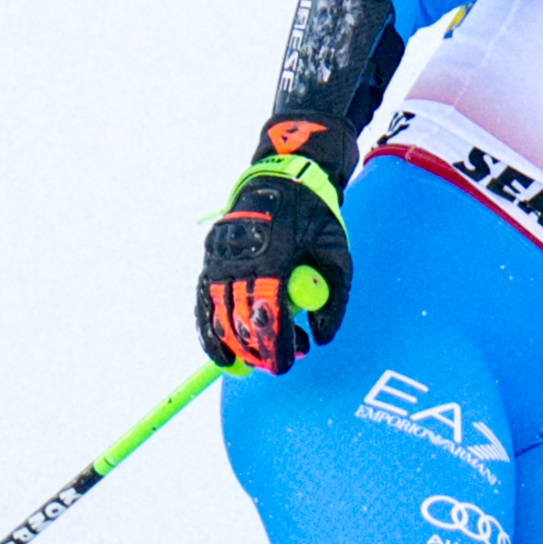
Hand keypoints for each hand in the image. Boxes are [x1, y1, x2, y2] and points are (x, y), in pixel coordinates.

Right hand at [195, 158, 351, 374]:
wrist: (283, 176)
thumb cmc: (315, 217)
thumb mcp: (337, 252)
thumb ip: (335, 298)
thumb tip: (322, 339)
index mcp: (274, 254)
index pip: (268, 311)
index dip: (273, 344)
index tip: (284, 365)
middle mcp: (240, 255)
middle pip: (241, 317)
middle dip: (256, 350)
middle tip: (275, 367)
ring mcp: (220, 255)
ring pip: (218, 313)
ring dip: (234, 344)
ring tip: (252, 363)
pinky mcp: (210, 256)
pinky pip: (204, 300)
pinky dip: (209, 328)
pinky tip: (220, 353)